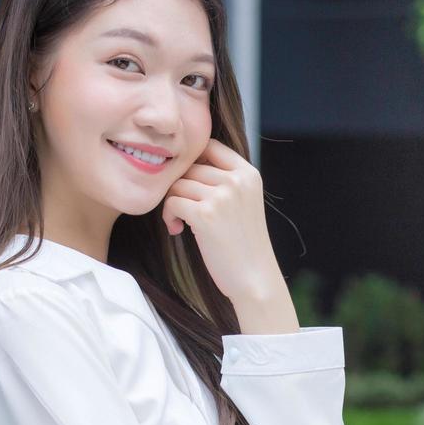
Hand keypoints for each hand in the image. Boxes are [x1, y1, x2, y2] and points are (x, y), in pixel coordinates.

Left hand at [162, 139, 283, 302]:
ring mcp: (222, 196)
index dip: (192, 161)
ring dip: (171, 203)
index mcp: (249, 174)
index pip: (210, 146)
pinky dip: (168, 216)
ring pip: (178, 184)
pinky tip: (176, 229)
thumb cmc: (244, 245)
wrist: (254, 279)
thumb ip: (224, 180)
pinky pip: (172, 202)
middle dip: (179, 187)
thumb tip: (185, 162)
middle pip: (189, 166)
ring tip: (179, 222)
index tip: (188, 184)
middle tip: (181, 210)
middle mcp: (237, 180)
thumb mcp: (243, 203)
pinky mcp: (206, 214)